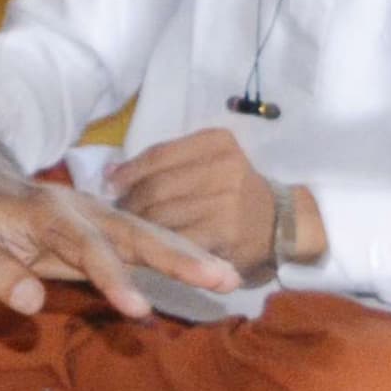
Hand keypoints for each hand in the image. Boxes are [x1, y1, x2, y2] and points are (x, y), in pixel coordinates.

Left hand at [0, 179, 237, 323]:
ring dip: (191, 255)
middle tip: (221, 278)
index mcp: (48, 215)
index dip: (112, 277)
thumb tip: (30, 301)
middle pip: (136, 232)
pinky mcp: (109, 229)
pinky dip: (183, 255)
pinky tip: (214, 271)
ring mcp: (100, 217)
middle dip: (179, 256)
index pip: (87, 248)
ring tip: (231, 278)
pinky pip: (149, 242)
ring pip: (150, 234)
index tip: (138, 309)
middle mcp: (83, 211)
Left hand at [105, 130, 282, 280]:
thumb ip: (165, 163)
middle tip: (120, 216)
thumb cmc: (235, 191)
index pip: (158, 154)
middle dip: (130, 204)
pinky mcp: (223, 233)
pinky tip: (149, 249)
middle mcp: (223, 166)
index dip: (128, 172)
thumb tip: (110, 173)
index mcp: (217, 142)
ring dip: (139, 227)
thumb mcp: (209, 162)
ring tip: (130, 232)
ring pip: (162, 214)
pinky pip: (176, 239)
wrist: (281, 224)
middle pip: (156, 186)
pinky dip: (156, 246)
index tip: (110, 186)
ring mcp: (225, 201)